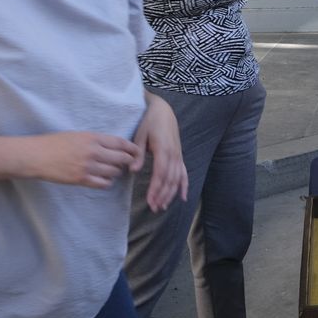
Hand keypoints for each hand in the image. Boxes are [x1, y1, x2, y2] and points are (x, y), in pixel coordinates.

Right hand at [27, 132, 139, 189]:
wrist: (36, 155)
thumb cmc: (54, 143)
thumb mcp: (77, 135)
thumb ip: (96, 140)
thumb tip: (114, 147)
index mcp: (92, 138)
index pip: (121, 143)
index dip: (132, 148)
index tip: (137, 152)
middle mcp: (93, 151)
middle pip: (122, 158)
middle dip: (128, 162)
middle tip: (129, 164)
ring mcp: (87, 166)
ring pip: (114, 172)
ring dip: (116, 172)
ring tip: (113, 171)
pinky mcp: (81, 179)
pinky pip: (104, 184)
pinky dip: (107, 182)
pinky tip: (104, 179)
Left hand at [131, 96, 187, 210]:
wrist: (162, 110)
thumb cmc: (149, 121)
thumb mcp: (140, 135)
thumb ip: (138, 154)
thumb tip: (133, 170)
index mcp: (163, 149)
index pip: (160, 174)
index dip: (156, 189)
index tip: (150, 200)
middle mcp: (174, 154)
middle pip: (170, 180)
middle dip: (162, 195)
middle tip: (154, 208)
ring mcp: (178, 156)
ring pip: (177, 179)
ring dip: (170, 194)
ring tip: (162, 206)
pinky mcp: (179, 156)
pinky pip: (184, 173)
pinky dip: (184, 186)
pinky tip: (182, 198)